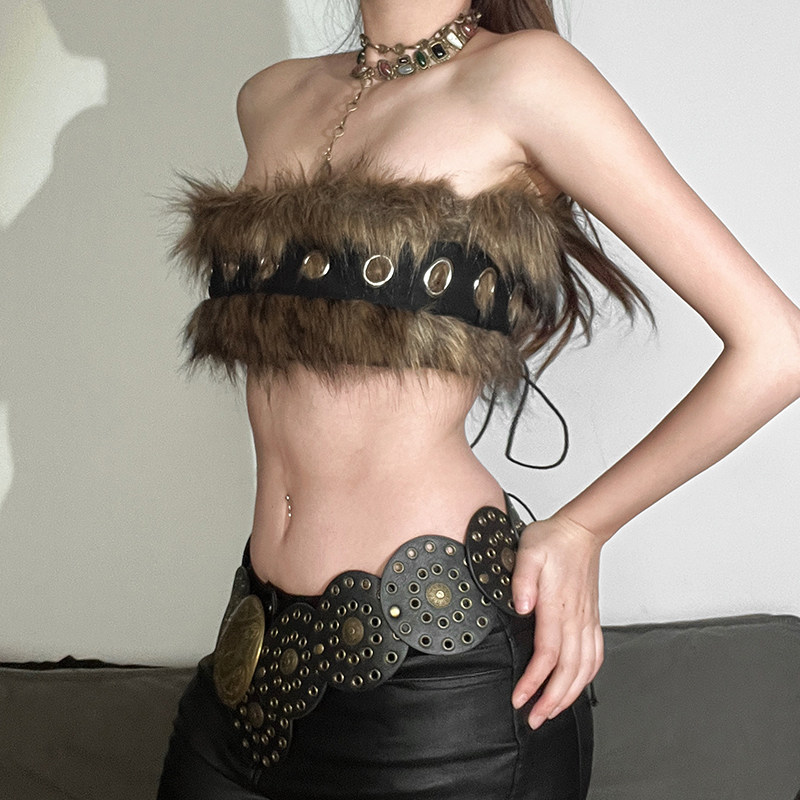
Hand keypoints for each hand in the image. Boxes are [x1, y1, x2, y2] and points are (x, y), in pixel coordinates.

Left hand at [510, 512, 603, 728]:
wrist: (580, 532)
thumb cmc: (552, 540)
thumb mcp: (528, 551)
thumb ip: (522, 579)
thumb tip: (520, 605)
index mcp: (557, 606)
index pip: (547, 655)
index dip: (534, 682)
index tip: (520, 698)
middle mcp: (575, 619)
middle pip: (568, 671)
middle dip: (551, 701)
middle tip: (534, 719)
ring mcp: (586, 621)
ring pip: (584, 668)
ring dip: (569, 694)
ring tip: (552, 711)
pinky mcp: (591, 619)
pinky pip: (594, 655)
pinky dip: (587, 677)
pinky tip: (577, 686)